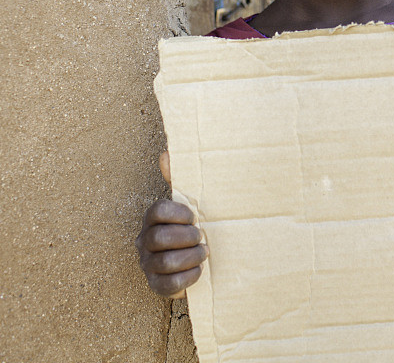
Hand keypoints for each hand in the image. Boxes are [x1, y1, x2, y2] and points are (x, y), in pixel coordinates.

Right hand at [135, 151, 207, 297]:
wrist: (196, 258)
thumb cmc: (191, 227)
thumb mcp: (188, 204)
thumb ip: (178, 179)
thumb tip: (166, 154)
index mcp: (151, 219)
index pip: (157, 211)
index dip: (179, 213)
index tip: (194, 217)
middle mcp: (144, 241)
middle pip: (159, 238)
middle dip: (187, 237)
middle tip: (201, 237)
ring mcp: (147, 264)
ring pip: (165, 262)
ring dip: (191, 257)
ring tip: (203, 252)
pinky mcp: (156, 285)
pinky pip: (169, 285)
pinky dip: (189, 277)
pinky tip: (199, 270)